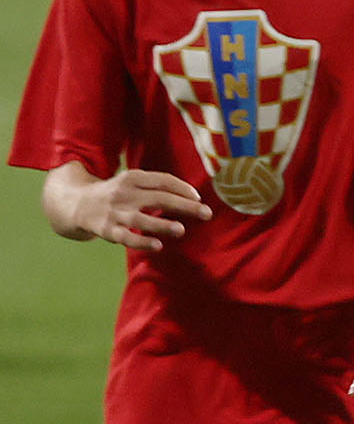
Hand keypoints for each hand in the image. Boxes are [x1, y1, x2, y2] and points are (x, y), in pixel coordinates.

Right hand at [51, 166, 208, 249]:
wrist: (76, 203)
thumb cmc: (116, 194)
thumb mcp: (132, 182)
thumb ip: (156, 187)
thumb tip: (192, 198)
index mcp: (132, 178)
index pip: (162, 180)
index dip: (182, 188)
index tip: (198, 197)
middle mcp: (123, 193)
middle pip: (158, 198)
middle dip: (184, 206)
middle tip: (206, 213)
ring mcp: (114, 212)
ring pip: (141, 219)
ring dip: (162, 224)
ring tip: (181, 229)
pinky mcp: (106, 230)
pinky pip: (125, 237)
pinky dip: (141, 242)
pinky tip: (158, 245)